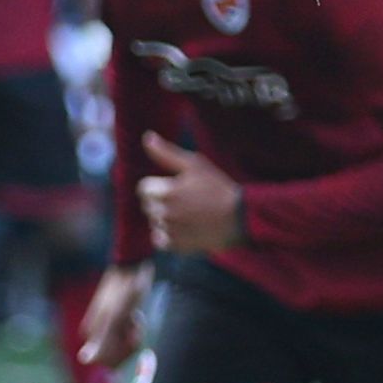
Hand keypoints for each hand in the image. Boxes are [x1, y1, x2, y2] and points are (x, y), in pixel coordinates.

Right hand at [78, 261, 151, 370]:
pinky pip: (126, 337)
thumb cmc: (124, 291)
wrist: (133, 270)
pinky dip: (135, 330)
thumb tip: (84, 360)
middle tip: (133, 327)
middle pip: (113, 355)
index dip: (118, 355)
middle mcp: (97, 332)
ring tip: (135, 319)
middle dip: (127, 346)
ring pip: (122, 346)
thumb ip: (100, 339)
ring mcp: (108, 327)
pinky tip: (136, 317)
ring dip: (133, 337)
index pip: (102, 360)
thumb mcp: (115, 317)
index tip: (128, 339)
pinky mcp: (118, 321)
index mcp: (91, 332)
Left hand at [135, 132, 243, 258]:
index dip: (157, 186)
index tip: (175, 186)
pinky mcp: (176, 246)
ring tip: (189, 214)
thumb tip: (147, 137)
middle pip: (147, 205)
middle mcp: (164, 213)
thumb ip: (167, 153)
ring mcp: (170, 231)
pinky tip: (185, 227)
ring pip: (154, 222)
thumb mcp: (195, 165)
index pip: (143, 189)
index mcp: (166, 192)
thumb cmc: (218, 188)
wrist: (239, 218)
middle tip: (186, 200)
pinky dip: (168, 234)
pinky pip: (159, 239)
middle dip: (161, 201)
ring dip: (165, 217)